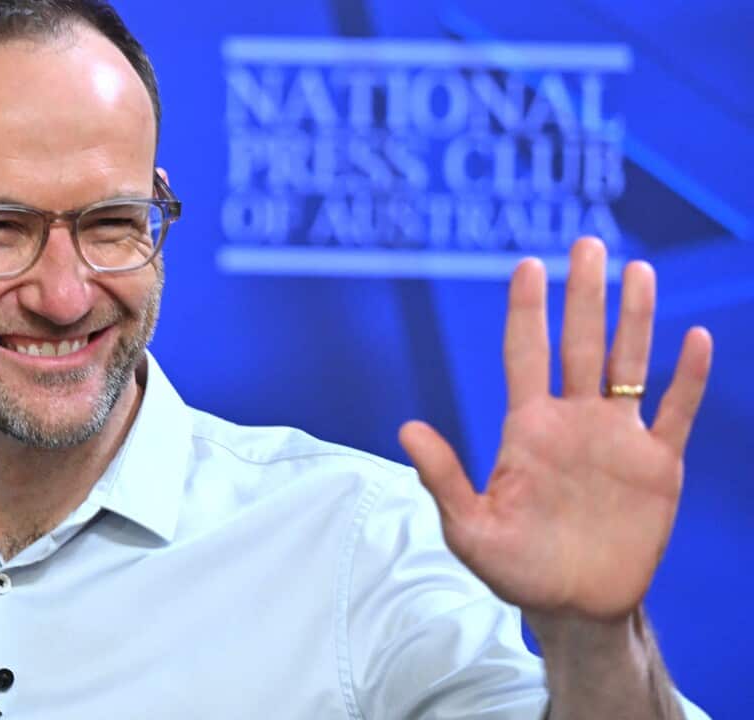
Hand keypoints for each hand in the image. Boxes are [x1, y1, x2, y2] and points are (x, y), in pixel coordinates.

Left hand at [398, 237, 712, 621]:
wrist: (573, 606)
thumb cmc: (514, 568)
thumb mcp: (469, 527)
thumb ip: (443, 477)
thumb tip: (407, 427)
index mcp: (527, 428)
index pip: (525, 353)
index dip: (527, 310)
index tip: (528, 265)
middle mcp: (573, 421)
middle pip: (580, 344)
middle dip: (584, 296)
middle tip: (587, 244)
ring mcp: (616, 440)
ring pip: (629, 365)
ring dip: (635, 319)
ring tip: (638, 271)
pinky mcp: (657, 466)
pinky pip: (674, 413)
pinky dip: (687, 378)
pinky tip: (693, 338)